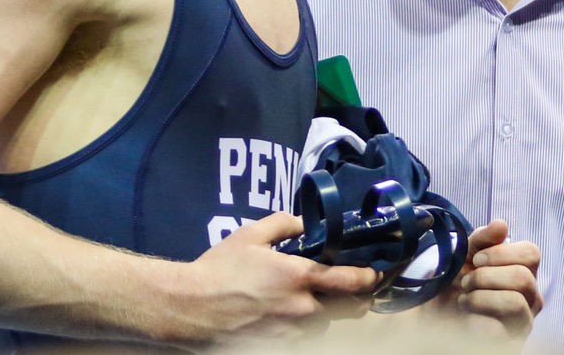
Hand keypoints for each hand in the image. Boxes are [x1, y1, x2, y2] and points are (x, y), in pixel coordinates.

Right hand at [168, 212, 378, 346]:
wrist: (189, 308)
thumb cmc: (219, 269)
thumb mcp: (250, 235)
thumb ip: (284, 224)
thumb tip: (306, 222)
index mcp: (298, 276)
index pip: (351, 280)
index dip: (369, 277)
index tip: (374, 272)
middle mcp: (302, 308)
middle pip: (349, 310)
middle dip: (356, 299)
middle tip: (351, 288)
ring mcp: (291, 332)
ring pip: (326, 326)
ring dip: (327, 314)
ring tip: (313, 301)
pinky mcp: (279, 347)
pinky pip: (304, 338)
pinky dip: (305, 328)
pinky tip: (290, 316)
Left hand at [440, 220, 541, 341]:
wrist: (438, 313)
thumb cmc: (458, 280)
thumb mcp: (466, 253)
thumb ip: (483, 238)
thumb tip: (501, 225)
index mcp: (524, 270)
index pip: (532, 253)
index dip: (502, 252)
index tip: (477, 258)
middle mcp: (530, 296)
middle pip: (522, 277)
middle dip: (486, 276)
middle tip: (465, 281)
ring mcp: (524, 322)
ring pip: (515, 302)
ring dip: (480, 297)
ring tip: (464, 298)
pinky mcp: (511, 342)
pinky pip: (499, 329)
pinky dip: (476, 318)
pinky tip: (466, 315)